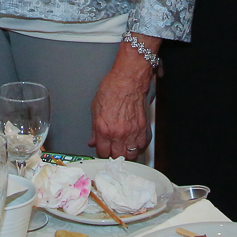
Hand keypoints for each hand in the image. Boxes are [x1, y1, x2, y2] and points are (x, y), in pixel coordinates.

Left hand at [89, 42, 153, 159]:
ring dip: (126, 152)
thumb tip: (93, 140)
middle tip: (113, 149)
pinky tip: (133, 141)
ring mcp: (132, 132)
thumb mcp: (95, 108)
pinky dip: (137, 145)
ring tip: (123, 147)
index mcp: (104, 130)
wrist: (129, 79)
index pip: (102, 153)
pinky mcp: (143, 129)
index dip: (102, 151)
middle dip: (113, 154)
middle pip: (116, 157)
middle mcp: (118, 134)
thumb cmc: (112, 88)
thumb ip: (94, 129)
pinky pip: (141, 145)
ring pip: (130, 155)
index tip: (103, 149)